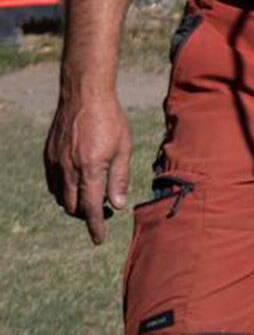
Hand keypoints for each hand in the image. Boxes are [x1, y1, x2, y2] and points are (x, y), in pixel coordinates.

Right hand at [43, 92, 132, 244]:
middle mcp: (68, 169)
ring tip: (92, 198)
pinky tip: (77, 184)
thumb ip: (119, 178)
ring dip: (74, 203)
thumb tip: (117, 205)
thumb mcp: (123, 147)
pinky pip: (53, 183)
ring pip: (60, 197)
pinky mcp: (48, 156)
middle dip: (87, 215)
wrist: (84, 95)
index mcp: (90, 168)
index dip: (95, 226)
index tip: (99, 239)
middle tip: (104, 212)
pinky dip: (63, 191)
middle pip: (73, 206)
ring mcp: (55, 163)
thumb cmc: (110, 119)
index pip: (92, 207)